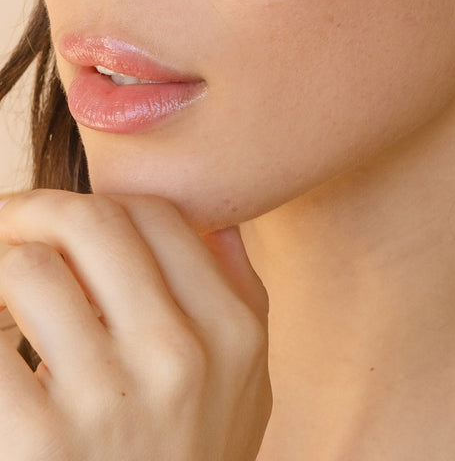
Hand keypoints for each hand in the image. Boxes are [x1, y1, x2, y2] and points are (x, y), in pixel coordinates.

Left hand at [0, 190, 271, 459]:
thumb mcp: (248, 388)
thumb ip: (242, 296)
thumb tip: (215, 219)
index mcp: (232, 332)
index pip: (159, 215)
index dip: (102, 200)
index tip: (65, 220)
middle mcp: (179, 354)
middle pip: (92, 223)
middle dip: (30, 208)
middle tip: (2, 223)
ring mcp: (107, 400)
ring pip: (25, 271)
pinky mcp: (35, 443)